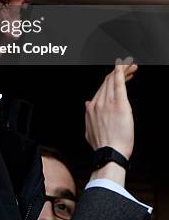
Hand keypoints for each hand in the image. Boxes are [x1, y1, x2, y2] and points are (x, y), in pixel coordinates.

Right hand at [85, 58, 137, 184]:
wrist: (110, 154)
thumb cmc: (103, 146)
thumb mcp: (90, 130)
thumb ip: (89, 116)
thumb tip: (87, 104)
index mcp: (92, 107)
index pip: (102, 88)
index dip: (111, 79)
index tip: (119, 76)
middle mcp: (98, 102)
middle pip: (108, 81)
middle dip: (118, 72)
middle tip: (128, 67)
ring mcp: (108, 103)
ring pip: (114, 80)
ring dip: (123, 70)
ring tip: (132, 66)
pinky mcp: (119, 105)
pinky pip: (118, 84)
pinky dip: (120, 72)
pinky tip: (124, 65)